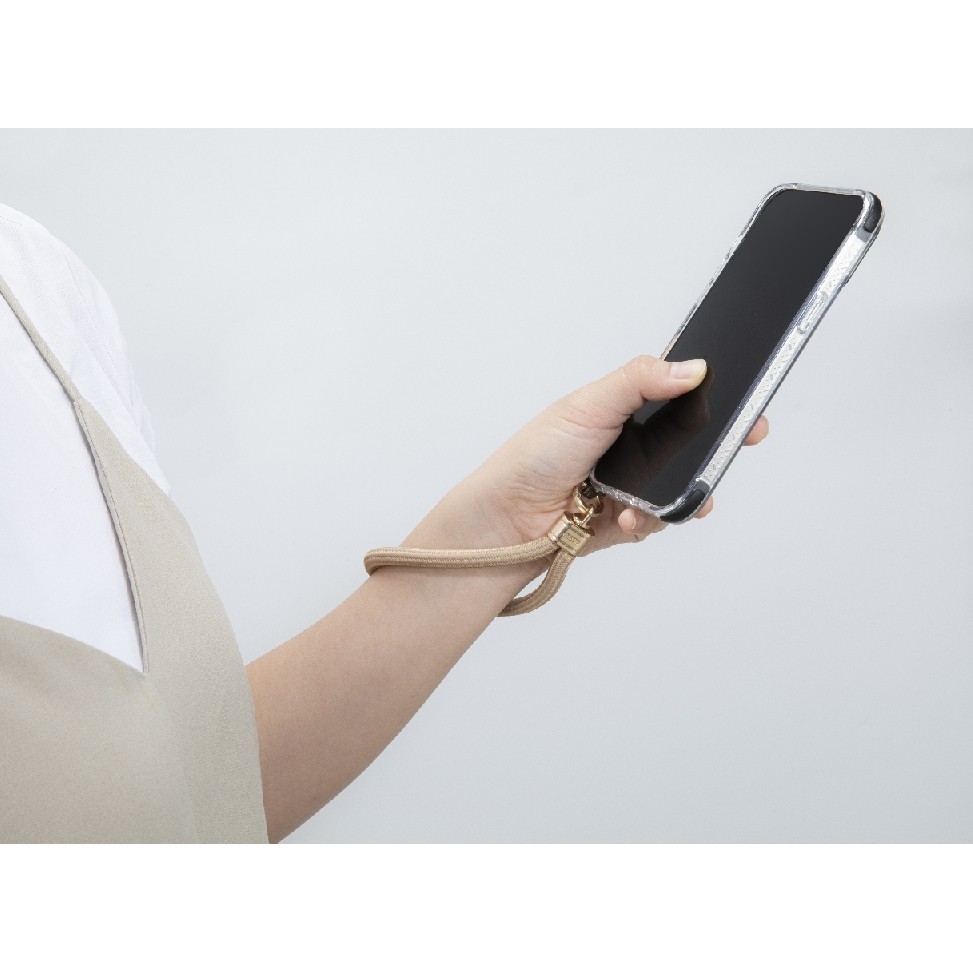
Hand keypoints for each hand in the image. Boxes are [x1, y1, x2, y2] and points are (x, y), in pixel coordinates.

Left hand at [461, 355, 769, 553]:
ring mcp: (636, 484)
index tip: (749, 390)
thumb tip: (693, 368)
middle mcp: (635, 445)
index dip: (716, 391)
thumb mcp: (589, 405)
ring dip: (684, 489)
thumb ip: (640, 381)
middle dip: (721, 441)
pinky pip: (664, 518)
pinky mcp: (632, 519)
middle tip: (747, 434)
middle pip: (695, 439)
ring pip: (686, 483)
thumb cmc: (535, 455)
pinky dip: (654, 519)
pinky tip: (629, 517)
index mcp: (625, 408)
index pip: (681, 393)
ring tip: (669, 493)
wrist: (509, 518)